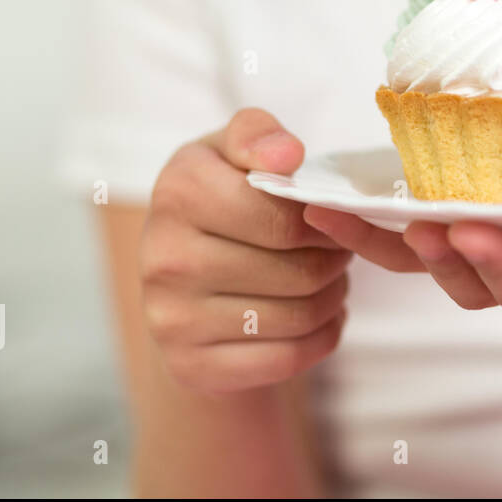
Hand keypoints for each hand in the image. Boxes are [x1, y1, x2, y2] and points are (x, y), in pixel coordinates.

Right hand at [140, 109, 350, 391]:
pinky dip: (322, 336)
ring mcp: (171, 320)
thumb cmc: (220, 195)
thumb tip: (287, 156)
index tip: (333, 217)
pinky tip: (321, 315)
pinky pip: (286, 358)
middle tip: (338, 250)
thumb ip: (259, 135)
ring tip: (330, 278)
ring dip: (333, 297)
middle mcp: (163, 259)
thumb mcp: (232, 150)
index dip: (327, 222)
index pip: (286, 220)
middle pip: (299, 273)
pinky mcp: (188, 366)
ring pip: (298, 317)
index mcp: (177, 193)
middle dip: (335, 261)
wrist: (178, 270)